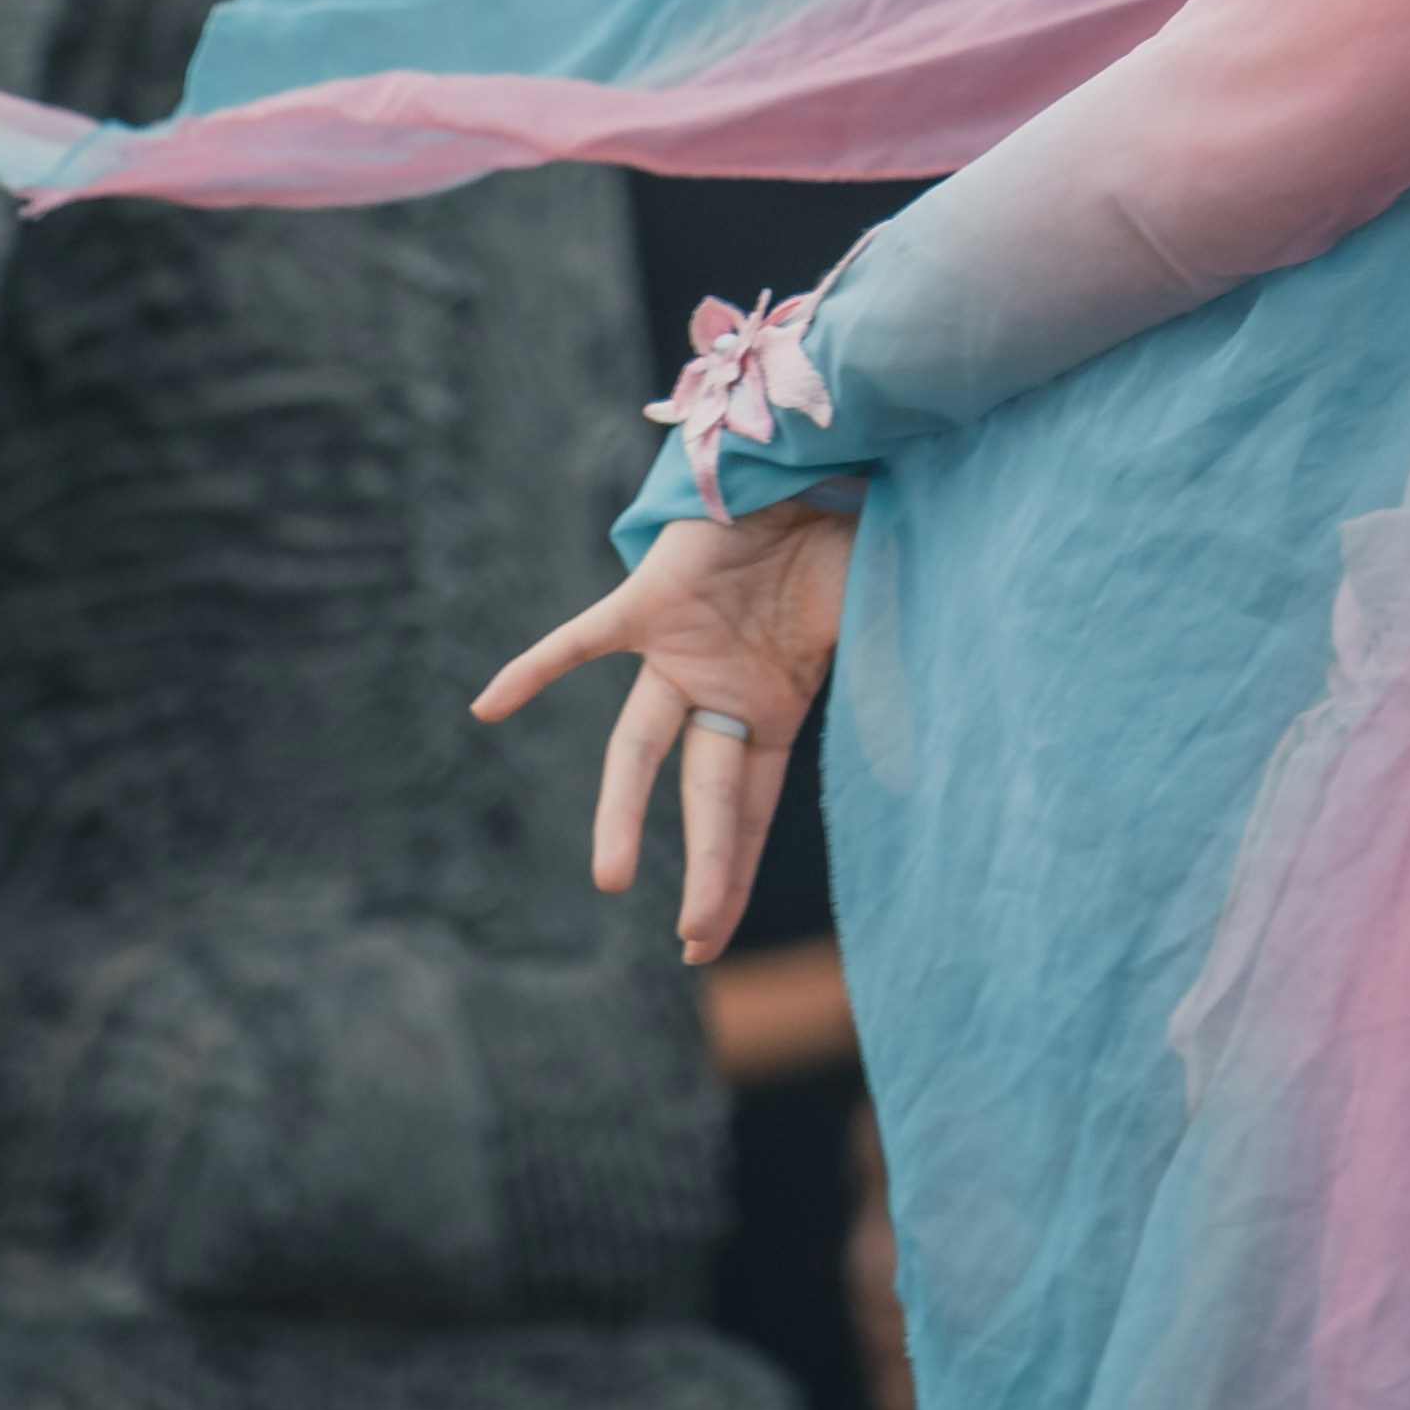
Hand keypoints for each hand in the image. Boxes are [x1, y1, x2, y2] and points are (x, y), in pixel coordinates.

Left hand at [472, 500, 855, 966]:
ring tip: (610, 879)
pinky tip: (486, 708)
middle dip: (707, 870)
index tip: (705, 941)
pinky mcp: (649, 600)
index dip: (730, 875)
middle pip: (706, 797)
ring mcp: (679, 650)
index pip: (745, 811)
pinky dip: (536, 670)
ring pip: (639, 744)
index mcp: (769, 709)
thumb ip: (888, 690)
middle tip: (692, 944)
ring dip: (623, 809)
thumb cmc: (844, 544)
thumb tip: (923, 758)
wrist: (809, 465)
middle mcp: (716, 692)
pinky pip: (582, 640)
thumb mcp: (876, 627)